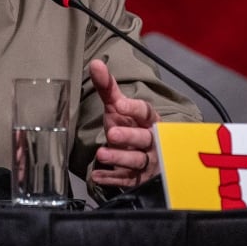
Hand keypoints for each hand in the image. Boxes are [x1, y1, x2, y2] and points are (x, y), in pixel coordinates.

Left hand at [87, 58, 160, 188]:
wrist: (141, 154)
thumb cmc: (130, 127)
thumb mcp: (118, 108)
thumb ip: (108, 88)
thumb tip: (95, 64)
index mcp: (148, 121)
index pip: (146, 113)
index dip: (134, 109)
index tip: (120, 104)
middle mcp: (151, 141)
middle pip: (144, 139)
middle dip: (129, 136)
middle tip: (112, 134)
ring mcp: (146, 162)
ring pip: (137, 161)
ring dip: (119, 158)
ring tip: (102, 154)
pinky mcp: (138, 180)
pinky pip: (127, 180)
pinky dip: (112, 178)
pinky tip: (98, 175)